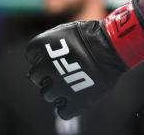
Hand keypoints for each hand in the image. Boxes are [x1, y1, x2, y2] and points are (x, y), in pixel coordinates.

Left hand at [25, 1, 143, 118]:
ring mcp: (60, 86)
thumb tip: (38, 61)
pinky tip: (75, 99)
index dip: (41, 56)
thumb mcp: (65, 31)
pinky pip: (63, 111)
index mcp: (43, 46)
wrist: (112, 46)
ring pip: (47, 95)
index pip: (31, 56)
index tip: (53, 56)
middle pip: (35, 76)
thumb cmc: (91, 36)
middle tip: (62, 71)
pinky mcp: (75, 101)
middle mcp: (46, 67)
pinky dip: (67, 107)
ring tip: (71, 83)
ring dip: (56, 90)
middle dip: (46, 74)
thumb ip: (49, 44)